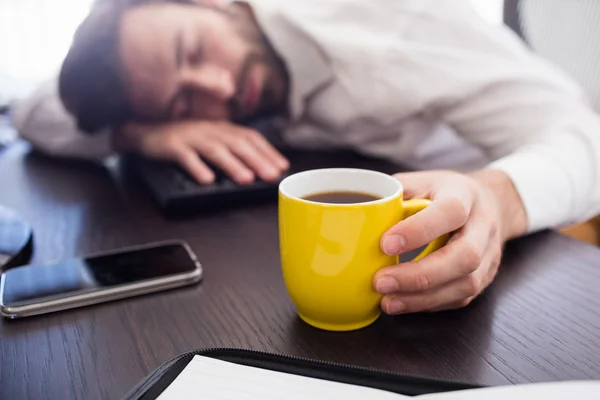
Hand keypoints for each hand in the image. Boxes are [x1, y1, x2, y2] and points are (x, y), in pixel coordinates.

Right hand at [114, 120, 288, 183]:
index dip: (267, 151)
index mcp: (221, 128)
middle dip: (256, 160)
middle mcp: (209, 130)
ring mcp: (190, 136)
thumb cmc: (184, 140)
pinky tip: (207, 179)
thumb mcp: (210, 140)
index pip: (250, 137)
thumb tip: (257, 166)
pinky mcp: (172, 145)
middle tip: (271, 175)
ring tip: (246, 179)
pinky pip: (186, 157)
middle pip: (237, 143)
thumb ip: (231, 149)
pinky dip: (197, 168)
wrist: (146, 131)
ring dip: (232, 165)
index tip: (282, 166)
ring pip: (215, 150)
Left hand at [373, 169, 526, 313]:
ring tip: (388, 300)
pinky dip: (429, 304)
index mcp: (463, 194)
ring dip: (423, 297)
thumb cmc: (443, 192)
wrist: (489, 202)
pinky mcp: (484, 277)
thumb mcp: (418, 181)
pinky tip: (403, 303)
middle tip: (382, 281)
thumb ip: (393, 195)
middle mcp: (482, 225)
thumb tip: (359, 215)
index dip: (419, 230)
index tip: (386, 244)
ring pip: (465, 283)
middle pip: (464, 256)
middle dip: (420, 275)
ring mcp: (488, 255)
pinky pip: (460, 298)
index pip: (450, 212)